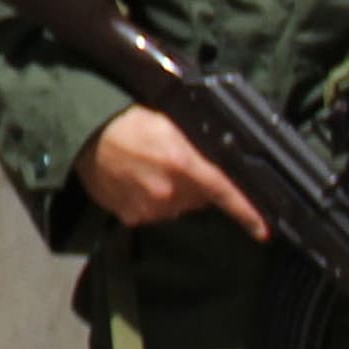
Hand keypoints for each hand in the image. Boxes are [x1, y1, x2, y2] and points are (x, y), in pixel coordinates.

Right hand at [76, 106, 268, 238]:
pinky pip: (155, 212)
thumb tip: (224, 161)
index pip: (225, 192)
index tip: (264, 230)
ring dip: (174, 191)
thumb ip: (198, 143)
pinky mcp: (132, 217)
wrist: (84, 135)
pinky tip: (137, 180)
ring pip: (178, 206)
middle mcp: (170, 190)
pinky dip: (153, 200)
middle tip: (176, 160)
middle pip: (201, 198)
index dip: (247, 213)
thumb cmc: (127, 118)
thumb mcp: (170, 120)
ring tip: (150, 166)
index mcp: (183, 162)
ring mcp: (150, 207)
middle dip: (197, 184)